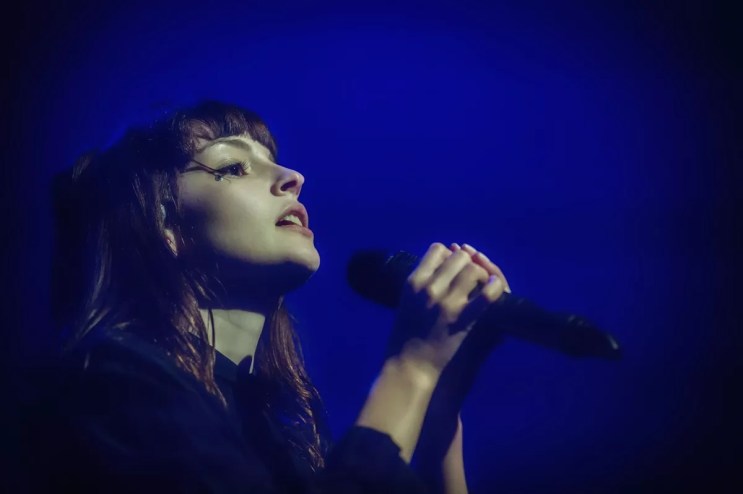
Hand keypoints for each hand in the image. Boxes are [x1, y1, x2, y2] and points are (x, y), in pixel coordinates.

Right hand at [389, 242, 508, 379]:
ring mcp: (447, 302)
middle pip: (459, 257)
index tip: (453, 268)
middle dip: (468, 264)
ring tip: (481, 286)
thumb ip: (422, 283)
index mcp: (413, 281)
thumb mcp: (407, 302)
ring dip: (481, 275)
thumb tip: (444, 265)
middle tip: (470, 277)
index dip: (449, 256)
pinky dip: (495, 287)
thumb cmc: (406, 335)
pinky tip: (496, 288)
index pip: (437, 250)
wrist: (409, 365)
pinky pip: (487, 295)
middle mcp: (429, 288)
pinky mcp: (462, 319)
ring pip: (473, 270)